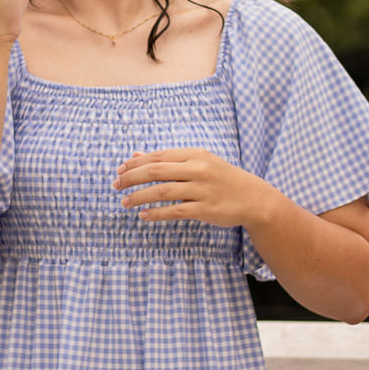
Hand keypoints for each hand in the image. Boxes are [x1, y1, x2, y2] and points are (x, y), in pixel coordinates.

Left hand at [112, 148, 270, 226]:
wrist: (253, 198)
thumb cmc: (221, 178)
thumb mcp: (198, 162)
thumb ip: (167, 160)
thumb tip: (135, 155)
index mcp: (195, 154)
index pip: (157, 156)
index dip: (135, 163)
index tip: (119, 170)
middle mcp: (198, 169)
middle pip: (156, 171)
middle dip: (131, 178)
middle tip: (115, 185)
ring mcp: (202, 190)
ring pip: (162, 192)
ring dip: (139, 197)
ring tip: (125, 203)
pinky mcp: (205, 209)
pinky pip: (175, 211)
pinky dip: (157, 213)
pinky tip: (143, 215)